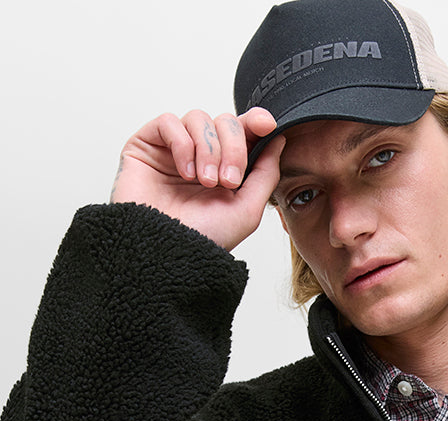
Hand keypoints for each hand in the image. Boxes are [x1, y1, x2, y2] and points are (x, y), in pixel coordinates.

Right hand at [110, 108, 284, 250]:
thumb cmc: (204, 239)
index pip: (243, 131)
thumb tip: (278, 138)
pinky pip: (169, 122)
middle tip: (227, 181)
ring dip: (208, 149)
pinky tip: (184, 172)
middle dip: (233, 147)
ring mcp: (173, 149)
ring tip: (203, 181)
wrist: (167, 252)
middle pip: (225, 121)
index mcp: (225, 168)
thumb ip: (266, 174)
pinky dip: (182, 144)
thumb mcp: (247, 210)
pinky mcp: (146, 145)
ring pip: (199, 118)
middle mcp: (200, 155)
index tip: (266, 125)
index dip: (255, 122)